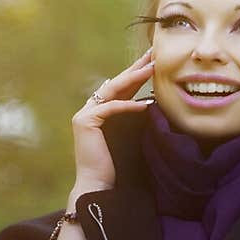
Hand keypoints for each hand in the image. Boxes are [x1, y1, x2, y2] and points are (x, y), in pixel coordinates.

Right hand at [71, 46, 155, 190]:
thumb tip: (154, 101)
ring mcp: (84, 114)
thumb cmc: (120, 166)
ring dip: (134, 78)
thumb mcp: (133, 135)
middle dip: (136, 67)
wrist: (101, 187)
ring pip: (112, 90)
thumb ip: (138, 117)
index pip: (122, 88)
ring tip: (152, 68)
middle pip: (117, 83)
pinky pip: (110, 108)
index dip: (138, 73)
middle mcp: (91, 109)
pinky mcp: (84, 122)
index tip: (155, 61)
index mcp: (102, 112)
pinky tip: (146, 104)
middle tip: (153, 53)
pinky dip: (128, 106)